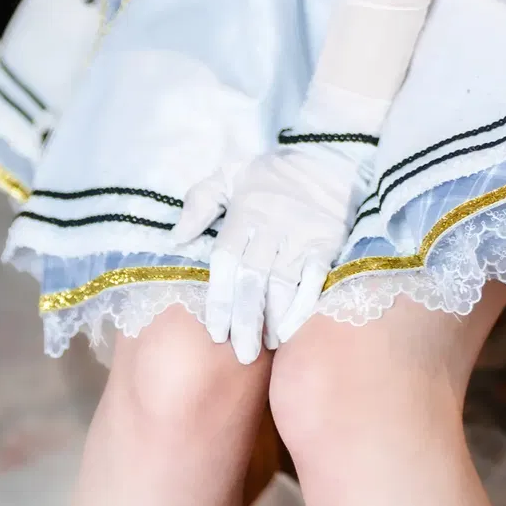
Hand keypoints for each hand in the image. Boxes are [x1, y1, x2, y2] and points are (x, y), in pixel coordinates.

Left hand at [197, 144, 368, 365]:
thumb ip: (201, 202)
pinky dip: (303, 306)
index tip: (215, 332)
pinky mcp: (326, 241)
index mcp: (244, 212)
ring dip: (273, 318)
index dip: (219, 300)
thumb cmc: (273, 172)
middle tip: (240, 353)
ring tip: (265, 346)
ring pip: (282, 283)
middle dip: (245, 320)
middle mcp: (270, 227)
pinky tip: (292, 329)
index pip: (225, 262)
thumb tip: (176, 237)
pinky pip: (314, 278)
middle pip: (252, 280)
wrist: (329, 153)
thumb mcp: (230, 174)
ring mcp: (300, 235)